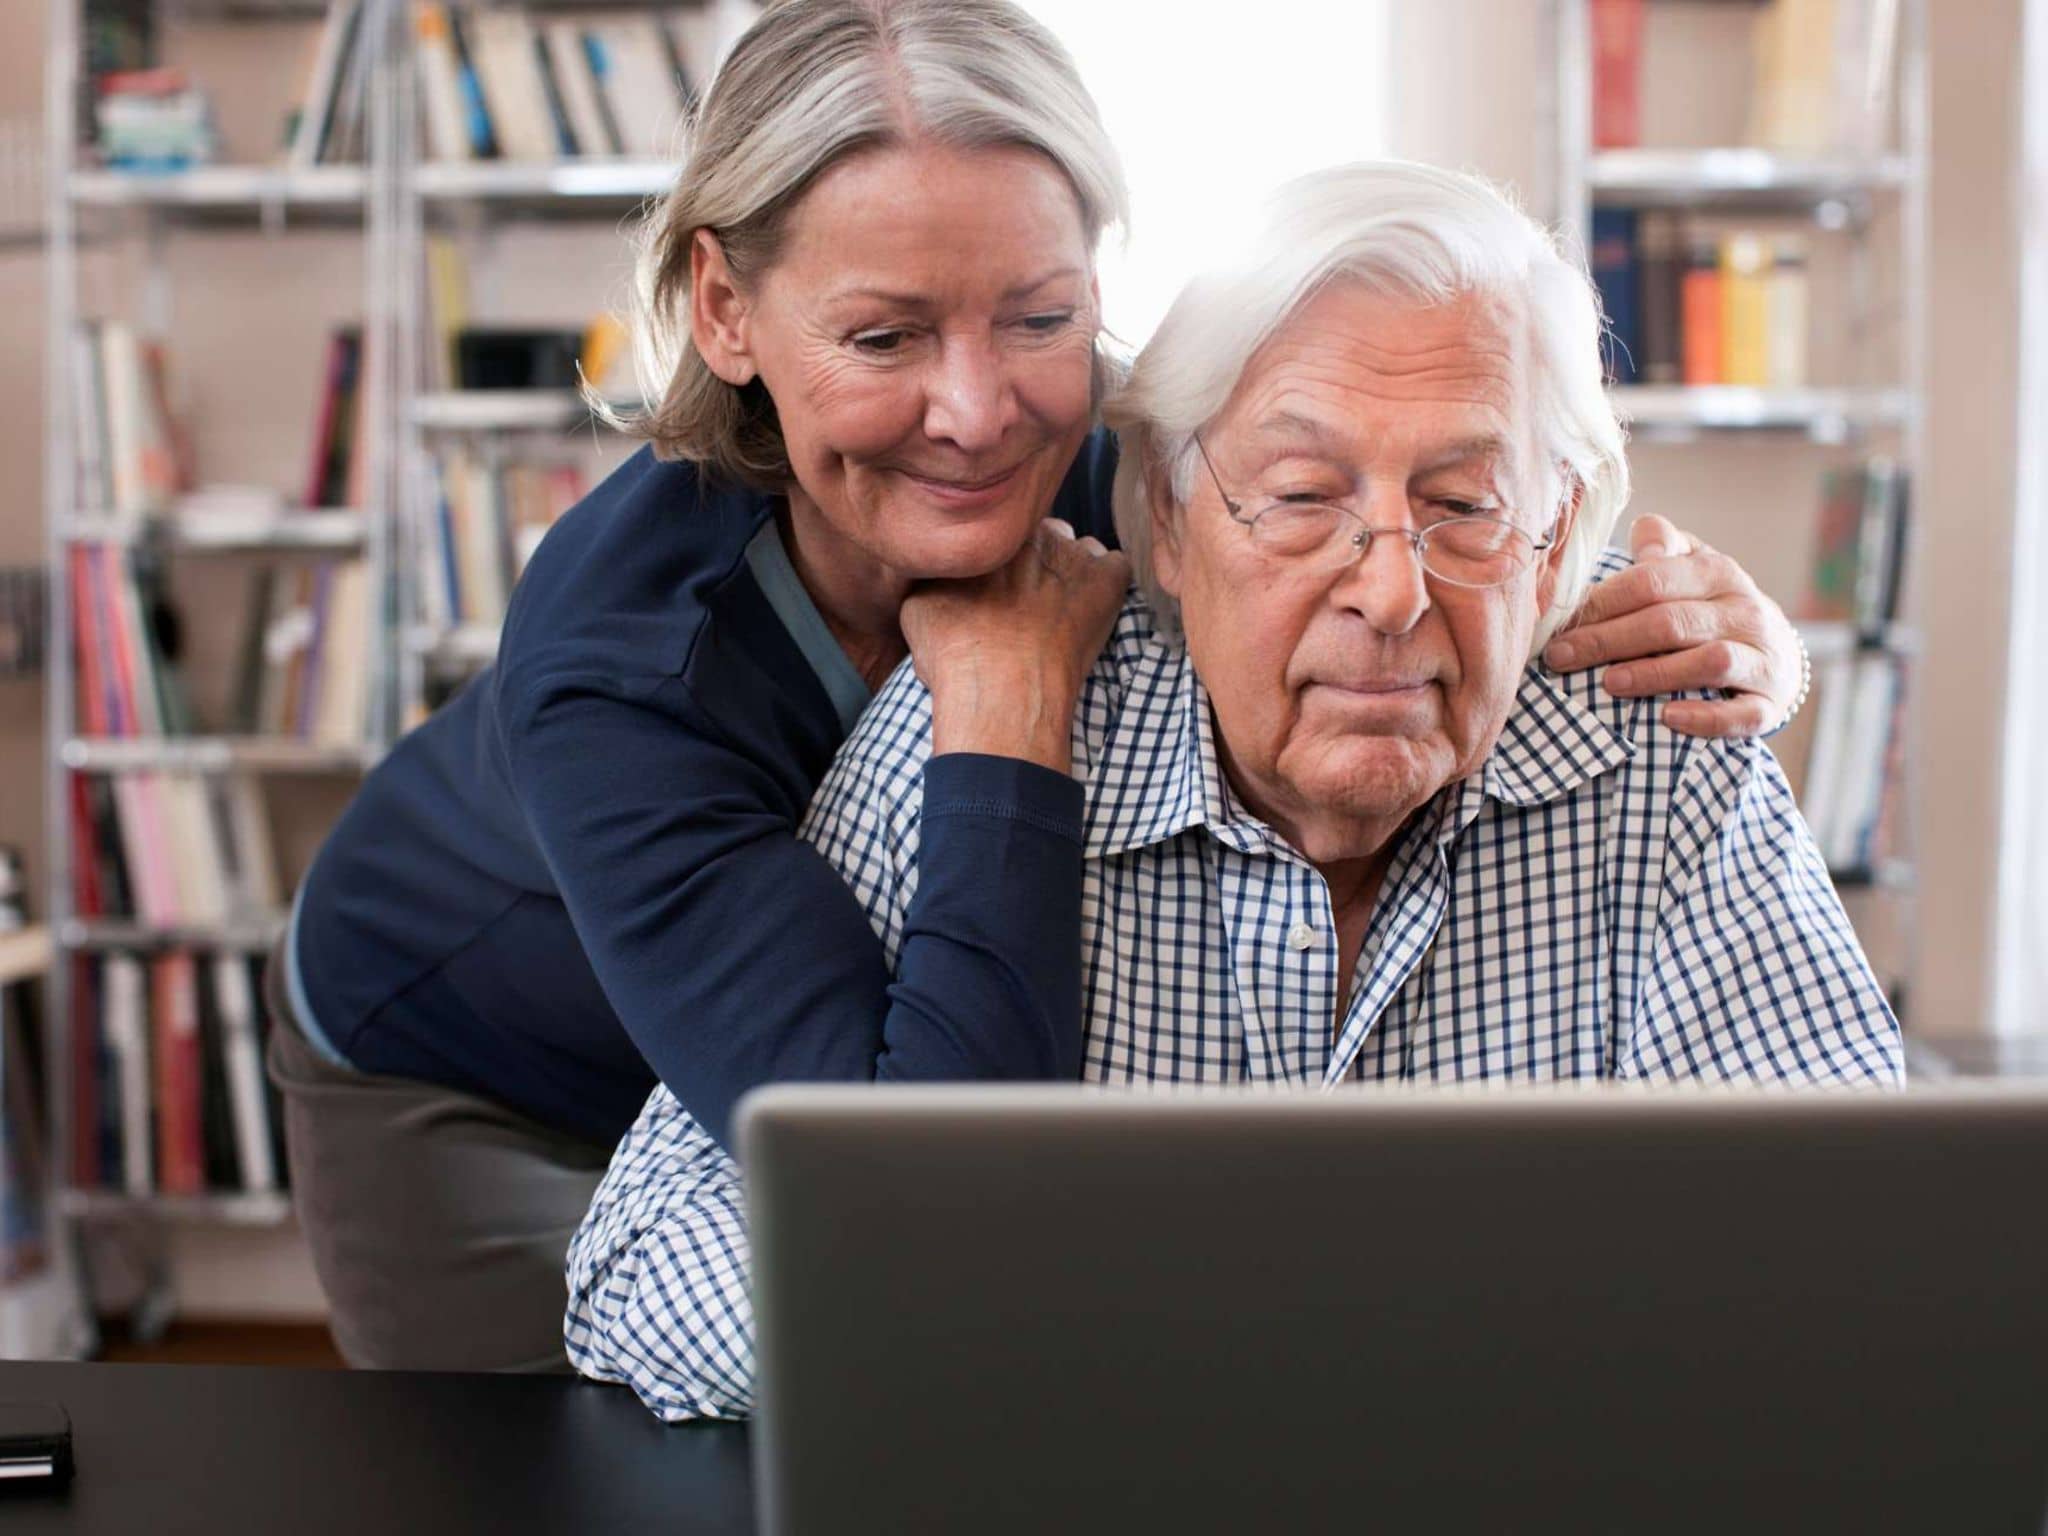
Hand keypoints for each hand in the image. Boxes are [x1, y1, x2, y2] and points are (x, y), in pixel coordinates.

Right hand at [901, 519, 1130, 773]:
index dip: (1002, 559)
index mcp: (989, 534)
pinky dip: (1105, 584)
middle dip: (1037, 560)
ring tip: (1057, 609)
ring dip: (1070, 570)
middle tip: (1025, 601)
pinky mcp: (1108, 582)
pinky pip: (1114, 566)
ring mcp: (1075, 553)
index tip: (998, 586)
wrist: (1000, 688)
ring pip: (1078, 548)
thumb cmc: (954, 653)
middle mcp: (1033, 532)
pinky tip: (1090, 609)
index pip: (1003, 531)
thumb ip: (935, 575)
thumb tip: (937, 573)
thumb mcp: (918, 604)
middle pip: (1042, 535)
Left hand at [1540, 514, 1802, 738]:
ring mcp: (1762, 658)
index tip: (1558, 624)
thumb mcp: (1689, 565)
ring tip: (1608, 684)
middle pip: (1672, 621)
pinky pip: (1743, 713)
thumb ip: (1660, 544)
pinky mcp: (1770, 703)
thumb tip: (1643, 546)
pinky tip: (1668, 718)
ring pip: (1711, 662)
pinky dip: (1707, 717)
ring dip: (1655, 674)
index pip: (1653, 581)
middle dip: (1610, 639)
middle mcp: (1745, 611)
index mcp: (1717, 573)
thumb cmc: (1710, 606)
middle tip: (1561, 657)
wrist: (1778, 654)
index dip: (1602, 602)